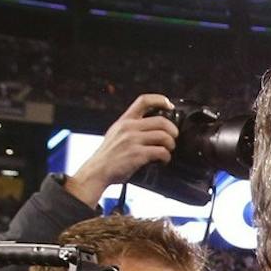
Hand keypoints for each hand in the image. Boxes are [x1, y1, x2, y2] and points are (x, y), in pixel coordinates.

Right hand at [64, 94, 178, 203]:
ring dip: (171, 145)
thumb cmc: (109, 155)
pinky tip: (163, 160)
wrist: (97, 171)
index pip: (144, 100)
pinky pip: (161, 152)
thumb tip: (152, 127)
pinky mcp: (137, 154)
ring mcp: (133, 140)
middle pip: (161, 121)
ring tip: (168, 150)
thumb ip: (131, 127)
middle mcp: (129, 127)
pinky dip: (166, 157)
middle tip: (173, 138)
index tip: (170, 105)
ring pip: (164, 136)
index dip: (160, 99)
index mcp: (125, 120)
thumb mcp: (116, 133)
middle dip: (173, 130)